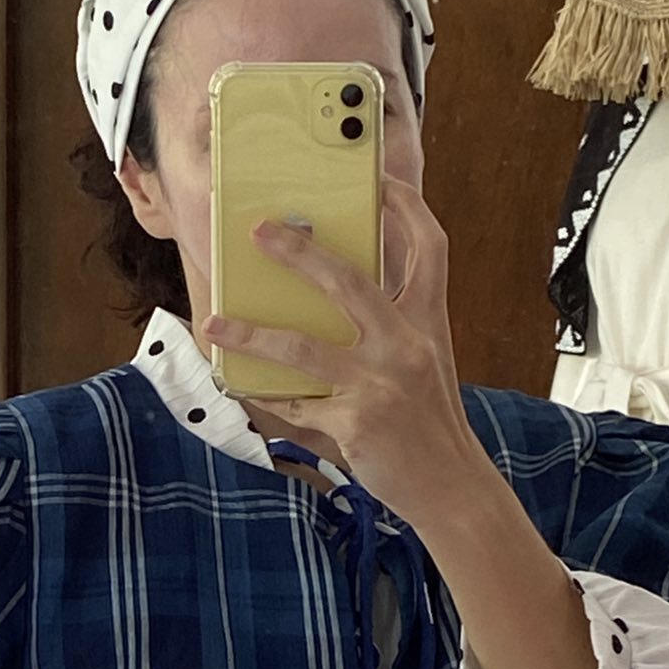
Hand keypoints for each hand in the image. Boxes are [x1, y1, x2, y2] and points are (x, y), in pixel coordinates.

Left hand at [202, 178, 491, 527]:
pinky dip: (268, 394)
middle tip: (260, 232)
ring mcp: (380, 384)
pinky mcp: (356, 422)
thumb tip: (334, 295)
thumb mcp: (425, 362)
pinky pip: (297, 403)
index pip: (430, 248)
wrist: (453, 487)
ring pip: (302, 347)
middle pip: (350, 280)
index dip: (408, 208)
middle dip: (299, 252)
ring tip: (215, 321)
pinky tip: (242, 384)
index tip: (380, 182)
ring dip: (252, 333)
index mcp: (428, 323)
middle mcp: (407, 345)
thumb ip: (392, 327)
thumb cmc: (432, 423)